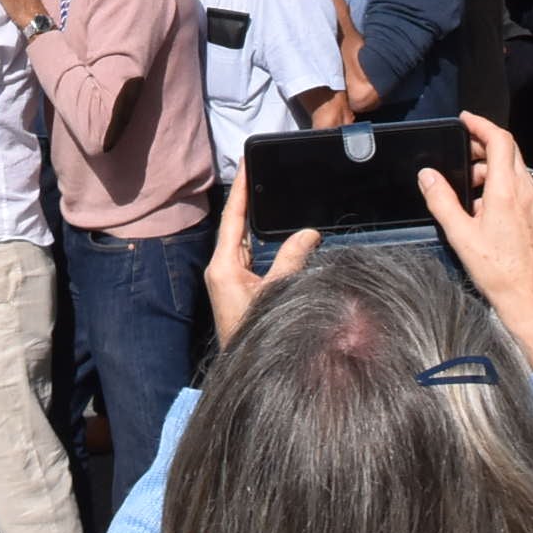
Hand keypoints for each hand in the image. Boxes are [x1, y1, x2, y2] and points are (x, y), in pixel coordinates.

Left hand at [205, 166, 316, 347]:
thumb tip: (309, 233)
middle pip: (235, 225)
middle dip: (246, 198)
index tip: (245, 163)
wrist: (247, 370)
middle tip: (258, 170)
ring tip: (264, 190)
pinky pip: (249, 255)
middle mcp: (222, 269)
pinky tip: (271, 228)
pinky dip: (260, 238)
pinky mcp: (238, 289)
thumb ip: (292, 260)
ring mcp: (229, 280)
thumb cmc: (255, 333)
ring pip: (242, 240)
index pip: (232, 218)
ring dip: (253, 218)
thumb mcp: (275, 294)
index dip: (240, 190)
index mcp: (224, 266)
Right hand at [416, 111, 532, 367]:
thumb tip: (427, 175)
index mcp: (506, 190)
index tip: (466, 120)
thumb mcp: (460, 235)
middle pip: (509, 152)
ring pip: (518, 172)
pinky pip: (527, 190)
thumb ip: (442, 200)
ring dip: (494, 171)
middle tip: (463, 155)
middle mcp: (528, 190)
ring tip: (472, 190)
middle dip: (484, 148)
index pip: (499, 140)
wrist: (529, 297)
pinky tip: (492, 210)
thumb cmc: (495, 269)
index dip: (482, 125)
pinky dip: (508, 188)